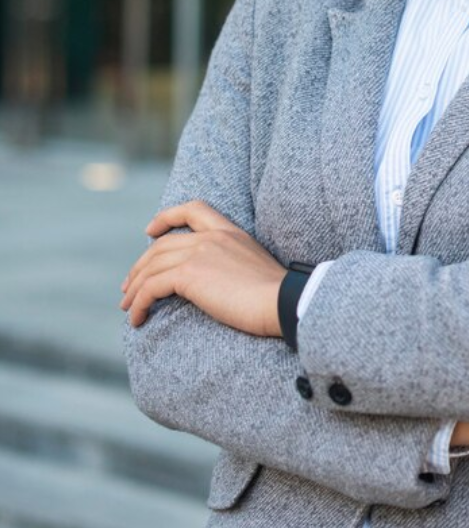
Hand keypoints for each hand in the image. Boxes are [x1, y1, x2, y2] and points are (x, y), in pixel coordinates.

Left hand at [120, 200, 284, 336]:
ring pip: (152, 267)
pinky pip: (151, 288)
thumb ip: (231, 264)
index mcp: (230, 231)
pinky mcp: (189, 275)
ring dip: (134, 289)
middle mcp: (212, 237)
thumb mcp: (253, 267)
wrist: (281, 301)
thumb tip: (215, 282)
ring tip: (128, 308)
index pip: (194, 208)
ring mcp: (199, 253)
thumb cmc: (275, 294)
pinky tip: (137, 319)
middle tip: (130, 287)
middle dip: (140, 266)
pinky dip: (138, 304)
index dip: (166, 217)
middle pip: (161, 245)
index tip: (149, 231)